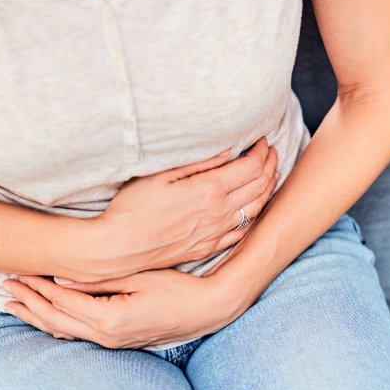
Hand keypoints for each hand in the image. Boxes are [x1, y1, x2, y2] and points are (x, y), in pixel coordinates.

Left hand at [1, 270, 248, 348]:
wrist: (207, 311)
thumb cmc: (178, 289)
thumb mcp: (140, 276)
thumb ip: (100, 279)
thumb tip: (62, 275)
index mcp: (109, 318)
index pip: (62, 300)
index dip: (37, 286)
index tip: (17, 272)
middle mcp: (106, 336)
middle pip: (55, 320)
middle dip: (28, 302)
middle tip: (5, 287)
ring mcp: (112, 342)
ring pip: (63, 331)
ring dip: (37, 317)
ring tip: (13, 305)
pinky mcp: (118, 341)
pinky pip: (77, 335)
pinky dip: (56, 325)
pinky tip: (46, 319)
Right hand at [81, 137, 278, 281]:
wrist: (119, 248)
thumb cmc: (132, 208)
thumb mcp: (161, 175)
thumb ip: (199, 163)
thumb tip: (229, 151)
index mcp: (209, 191)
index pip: (251, 167)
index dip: (261, 151)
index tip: (260, 140)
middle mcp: (219, 213)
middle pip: (259, 186)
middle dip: (269, 165)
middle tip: (270, 152)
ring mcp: (216, 233)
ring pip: (256, 209)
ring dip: (267, 189)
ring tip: (269, 174)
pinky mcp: (208, 247)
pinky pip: (242, 231)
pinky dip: (255, 215)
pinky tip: (254, 206)